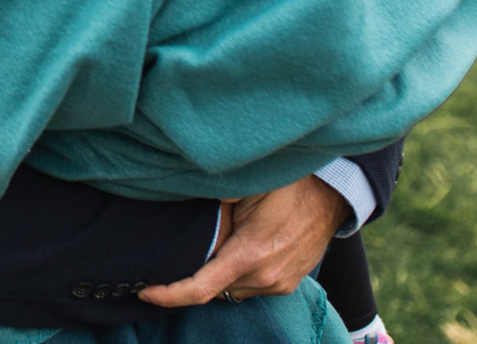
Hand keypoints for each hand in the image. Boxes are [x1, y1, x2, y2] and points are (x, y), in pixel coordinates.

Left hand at [139, 176, 345, 307]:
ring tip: (214, 243)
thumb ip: (216, 197)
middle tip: (178, 251)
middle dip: (193, 275)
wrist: (332, 196)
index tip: (144, 291)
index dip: (168, 294)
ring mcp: (278, 283)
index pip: (200, 288)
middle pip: (213, 288)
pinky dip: (236, 273)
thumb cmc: (289, 185)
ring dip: (217, 273)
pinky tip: (234, 249)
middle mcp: (265, 276)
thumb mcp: (249, 183)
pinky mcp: (287, 283)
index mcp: (250, 253)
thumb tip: (182, 193)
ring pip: (232, 288)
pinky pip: (250, 285)